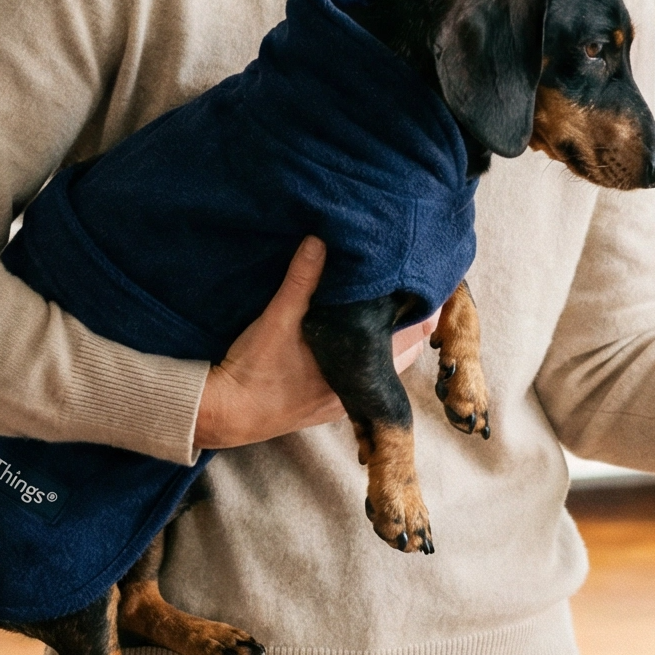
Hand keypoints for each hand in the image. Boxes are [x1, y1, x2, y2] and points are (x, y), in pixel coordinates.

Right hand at [193, 237, 430, 452]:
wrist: (227, 413)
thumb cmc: (255, 369)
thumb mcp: (278, 318)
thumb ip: (301, 280)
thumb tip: (319, 241)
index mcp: (359, 367)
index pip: (412, 335)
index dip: (422, 308)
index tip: (426, 282)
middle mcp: (359, 387)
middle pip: (406, 350)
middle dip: (409, 320)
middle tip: (409, 286)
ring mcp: (345, 398)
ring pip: (385, 364)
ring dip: (388, 338)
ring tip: (387, 305)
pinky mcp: (328, 403)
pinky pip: (363, 375)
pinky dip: (369, 354)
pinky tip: (357, 336)